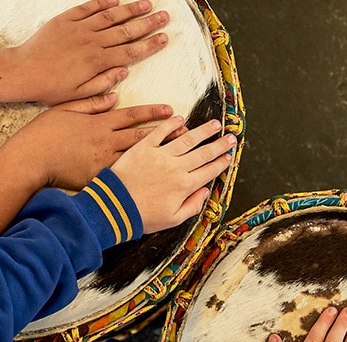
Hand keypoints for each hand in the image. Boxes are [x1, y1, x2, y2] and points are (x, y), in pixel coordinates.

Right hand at [0, 94, 172, 189]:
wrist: (29, 159)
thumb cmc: (44, 133)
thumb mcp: (67, 108)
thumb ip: (92, 101)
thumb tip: (115, 95)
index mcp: (100, 123)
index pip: (132, 115)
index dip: (154, 113)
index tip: (172, 111)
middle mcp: (105, 142)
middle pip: (141, 138)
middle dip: (166, 136)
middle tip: (187, 134)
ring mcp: (102, 162)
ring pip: (137, 159)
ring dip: (158, 158)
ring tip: (178, 158)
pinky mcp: (97, 179)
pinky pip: (122, 179)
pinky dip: (139, 179)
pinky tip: (155, 182)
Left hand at [15, 0, 169, 105]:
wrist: (23, 72)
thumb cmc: (50, 88)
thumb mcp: (79, 95)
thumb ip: (103, 84)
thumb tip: (123, 71)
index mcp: (97, 62)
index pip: (131, 51)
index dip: (150, 44)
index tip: (164, 38)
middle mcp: (92, 42)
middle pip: (127, 30)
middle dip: (148, 23)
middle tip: (165, 16)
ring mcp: (79, 29)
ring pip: (111, 16)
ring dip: (130, 9)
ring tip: (147, 4)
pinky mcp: (66, 20)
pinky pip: (88, 8)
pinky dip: (103, 3)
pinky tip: (116, 0)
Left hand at [110, 116, 234, 233]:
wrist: (115, 207)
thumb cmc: (143, 216)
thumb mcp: (172, 219)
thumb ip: (192, 206)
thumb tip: (205, 192)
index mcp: (184, 186)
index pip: (208, 171)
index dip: (221, 163)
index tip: (229, 157)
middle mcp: (176, 168)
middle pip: (203, 153)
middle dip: (219, 145)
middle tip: (231, 137)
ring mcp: (160, 155)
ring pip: (187, 139)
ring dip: (203, 131)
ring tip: (214, 124)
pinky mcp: (144, 147)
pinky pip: (160, 132)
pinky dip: (171, 124)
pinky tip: (180, 118)